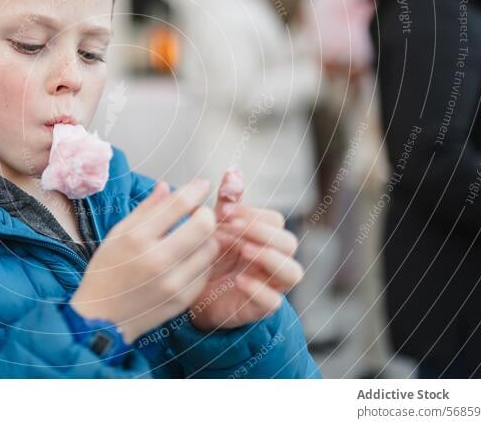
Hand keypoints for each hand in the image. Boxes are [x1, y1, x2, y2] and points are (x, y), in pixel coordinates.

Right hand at [71, 178, 218, 342]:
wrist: (101, 318)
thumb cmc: (107, 272)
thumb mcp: (118, 234)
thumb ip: (145, 210)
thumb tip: (167, 187)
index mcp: (137, 238)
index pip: (179, 204)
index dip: (195, 190)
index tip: (201, 184)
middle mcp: (157, 260)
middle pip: (204, 225)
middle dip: (205, 213)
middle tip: (198, 214)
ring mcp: (172, 282)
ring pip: (210, 248)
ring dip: (205, 237)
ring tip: (191, 238)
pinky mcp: (182, 299)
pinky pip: (205, 271)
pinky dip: (200, 260)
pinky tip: (187, 259)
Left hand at [188, 171, 303, 330]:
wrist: (187, 292)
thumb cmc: (208, 256)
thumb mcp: (215, 226)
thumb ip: (227, 202)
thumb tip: (233, 170)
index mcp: (265, 238)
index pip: (275, 220)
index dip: (253, 214)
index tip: (224, 212)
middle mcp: (273, 261)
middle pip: (289, 243)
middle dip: (261, 232)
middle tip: (231, 228)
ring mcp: (270, 285)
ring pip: (293, 272)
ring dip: (269, 258)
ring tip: (243, 251)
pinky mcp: (258, 308)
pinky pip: (273, 302)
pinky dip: (259, 290)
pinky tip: (238, 280)